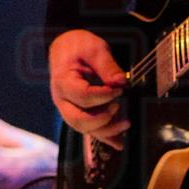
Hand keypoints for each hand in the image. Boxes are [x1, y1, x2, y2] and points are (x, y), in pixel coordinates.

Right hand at [49, 29, 128, 150]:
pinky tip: (119, 142)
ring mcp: (68, 108)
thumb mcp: (94, 48)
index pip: (83, 96)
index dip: (104, 95)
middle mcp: (62, 99)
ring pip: (84, 129)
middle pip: (78, 120)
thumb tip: (121, 83)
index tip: (120, 88)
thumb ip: (108, 66)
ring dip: (106, 130)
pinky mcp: (77, 113)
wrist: (65, 48)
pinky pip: (90, 129)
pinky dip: (105, 136)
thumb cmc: (77, 46)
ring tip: (126, 123)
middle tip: (118, 105)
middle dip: (101, 119)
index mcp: (63, 81)